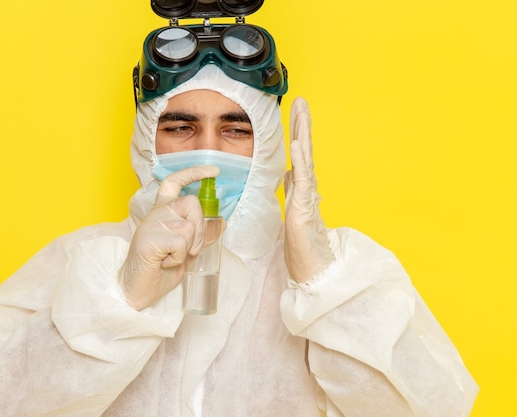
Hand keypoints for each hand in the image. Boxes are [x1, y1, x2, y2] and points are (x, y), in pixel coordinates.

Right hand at [119, 165, 219, 309]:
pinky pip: (181, 244)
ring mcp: (151, 224)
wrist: (138, 290)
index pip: (174, 182)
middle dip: (200, 229)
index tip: (213, 171)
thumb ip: (201, 236)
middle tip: (189, 249)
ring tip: (170, 258)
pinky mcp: (149, 238)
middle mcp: (156, 213)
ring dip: (188, 249)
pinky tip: (164, 262)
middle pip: (192, 204)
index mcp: (162, 212)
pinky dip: (179, 258)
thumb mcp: (187, 251)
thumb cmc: (159, 271)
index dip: (193, 172)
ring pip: (189, 227)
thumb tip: (221, 222)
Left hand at [284, 98, 334, 282]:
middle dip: (302, 124)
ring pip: (306, 159)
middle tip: (301, 100)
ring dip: (303, 134)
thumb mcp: (293, 209)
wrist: (312, 268)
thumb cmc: (302, 244)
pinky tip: (297, 143)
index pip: (300, 154)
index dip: (298, 133)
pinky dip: (300, 160)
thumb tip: (289, 172)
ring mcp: (307, 196)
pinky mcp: (305, 207)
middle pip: (304, 150)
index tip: (297, 112)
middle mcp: (307, 188)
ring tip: (302, 111)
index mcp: (302, 187)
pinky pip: (303, 180)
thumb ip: (293, 190)